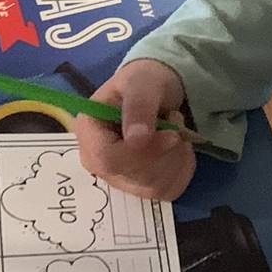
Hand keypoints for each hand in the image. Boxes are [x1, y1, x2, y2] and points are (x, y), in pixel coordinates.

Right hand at [76, 59, 195, 201]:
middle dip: (164, 153)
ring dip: (176, 158)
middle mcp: (96, 160)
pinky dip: (182, 168)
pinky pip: (168, 190)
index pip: (105, 159)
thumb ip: (138, 107)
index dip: (141, 153)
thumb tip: (136, 140)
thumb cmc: (143, 81)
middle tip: (175, 123)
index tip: (171, 135)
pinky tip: (178, 148)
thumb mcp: (142, 83)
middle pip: (132, 178)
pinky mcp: (140, 187)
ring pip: (153, 187)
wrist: (157, 90)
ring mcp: (118, 177)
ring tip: (174, 130)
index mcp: (88, 131)